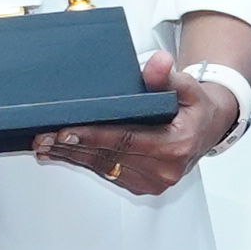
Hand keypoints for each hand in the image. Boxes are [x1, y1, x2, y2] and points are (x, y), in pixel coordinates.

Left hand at [33, 50, 231, 199]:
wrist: (208, 130)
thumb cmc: (195, 108)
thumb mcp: (188, 87)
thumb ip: (168, 77)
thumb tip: (157, 62)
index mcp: (175, 145)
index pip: (126, 141)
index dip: (93, 136)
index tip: (66, 131)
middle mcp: (164, 169)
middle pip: (109, 157)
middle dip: (73, 147)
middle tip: (42, 137)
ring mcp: (154, 181)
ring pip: (105, 168)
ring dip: (72, 157)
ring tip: (44, 146)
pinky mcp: (144, 186)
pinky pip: (109, 174)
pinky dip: (85, 163)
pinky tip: (63, 154)